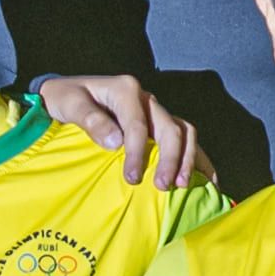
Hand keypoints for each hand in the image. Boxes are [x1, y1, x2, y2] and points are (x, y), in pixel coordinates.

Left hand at [39, 76, 200, 187]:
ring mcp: (156, 111)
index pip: (139, 124)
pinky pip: (185, 139)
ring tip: (182, 185)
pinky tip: (207, 180)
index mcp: (126, 89)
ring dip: (188, 159)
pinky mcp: (159, 124)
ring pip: (184, 132)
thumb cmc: (66, 99)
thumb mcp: (70, 104)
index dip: (138, 153)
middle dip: (170, 158)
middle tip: (161, 185)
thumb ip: (91, 120)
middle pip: (170, 128)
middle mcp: (146, 98)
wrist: (67, 94)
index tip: (132, 178)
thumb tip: (116, 142)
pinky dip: (198, 158)